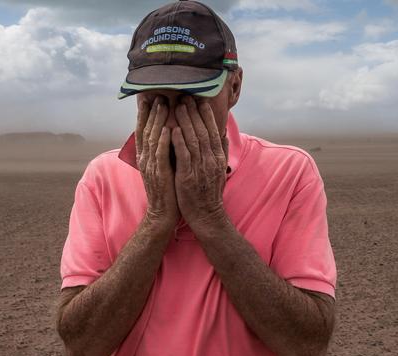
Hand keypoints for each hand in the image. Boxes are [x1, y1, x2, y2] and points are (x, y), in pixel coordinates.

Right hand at [136, 96, 179, 229]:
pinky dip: (163, 140)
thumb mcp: (163, 168)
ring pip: (153, 138)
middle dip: (151, 112)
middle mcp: (146, 159)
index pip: (144, 131)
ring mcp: (152, 166)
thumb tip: (169, 135)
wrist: (163, 214)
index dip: (145, 115)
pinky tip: (167, 128)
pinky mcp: (160, 173)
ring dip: (157, 120)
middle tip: (156, 94)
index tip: (148, 99)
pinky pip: (161, 154)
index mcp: (146, 157)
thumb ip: (164, 152)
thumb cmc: (167, 190)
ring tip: (162, 105)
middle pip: (146, 130)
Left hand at [171, 96, 228, 229]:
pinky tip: (173, 129)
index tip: (200, 100)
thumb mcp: (219, 170)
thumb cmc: (210, 193)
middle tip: (186, 96)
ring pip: (193, 139)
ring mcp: (200, 168)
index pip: (213, 131)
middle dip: (194, 112)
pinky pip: (183, 155)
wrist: (207, 216)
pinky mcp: (188, 176)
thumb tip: (224, 133)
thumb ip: (222, 151)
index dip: (206, 115)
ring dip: (185, 121)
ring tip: (178, 106)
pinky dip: (178, 141)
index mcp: (218, 157)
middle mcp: (211, 160)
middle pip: (203, 131)